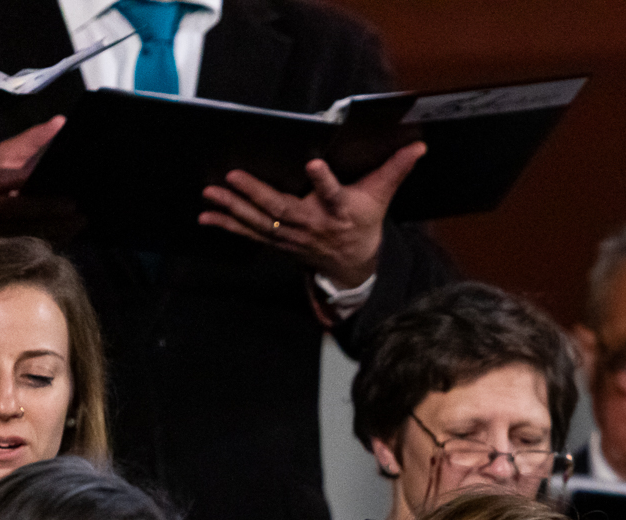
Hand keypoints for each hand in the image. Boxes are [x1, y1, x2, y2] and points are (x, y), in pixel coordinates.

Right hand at [0, 116, 81, 239]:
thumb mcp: (9, 159)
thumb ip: (33, 141)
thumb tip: (61, 122)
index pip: (2, 178)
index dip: (22, 177)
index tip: (43, 175)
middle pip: (13, 208)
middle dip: (44, 208)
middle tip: (73, 205)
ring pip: (21, 231)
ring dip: (54, 228)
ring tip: (80, 221)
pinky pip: (26, 246)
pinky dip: (51, 240)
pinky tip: (70, 233)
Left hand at [199, 140, 425, 288]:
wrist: (353, 266)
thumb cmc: (364, 223)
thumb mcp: (381, 196)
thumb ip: (395, 169)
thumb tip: (418, 146)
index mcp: (340, 211)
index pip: (334, 195)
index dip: (324, 183)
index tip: (314, 165)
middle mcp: (314, 226)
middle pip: (284, 210)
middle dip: (257, 194)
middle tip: (233, 178)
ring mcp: (294, 237)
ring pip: (261, 222)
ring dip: (234, 209)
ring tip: (211, 194)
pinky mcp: (280, 243)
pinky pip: (251, 234)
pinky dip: (228, 226)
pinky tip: (206, 216)